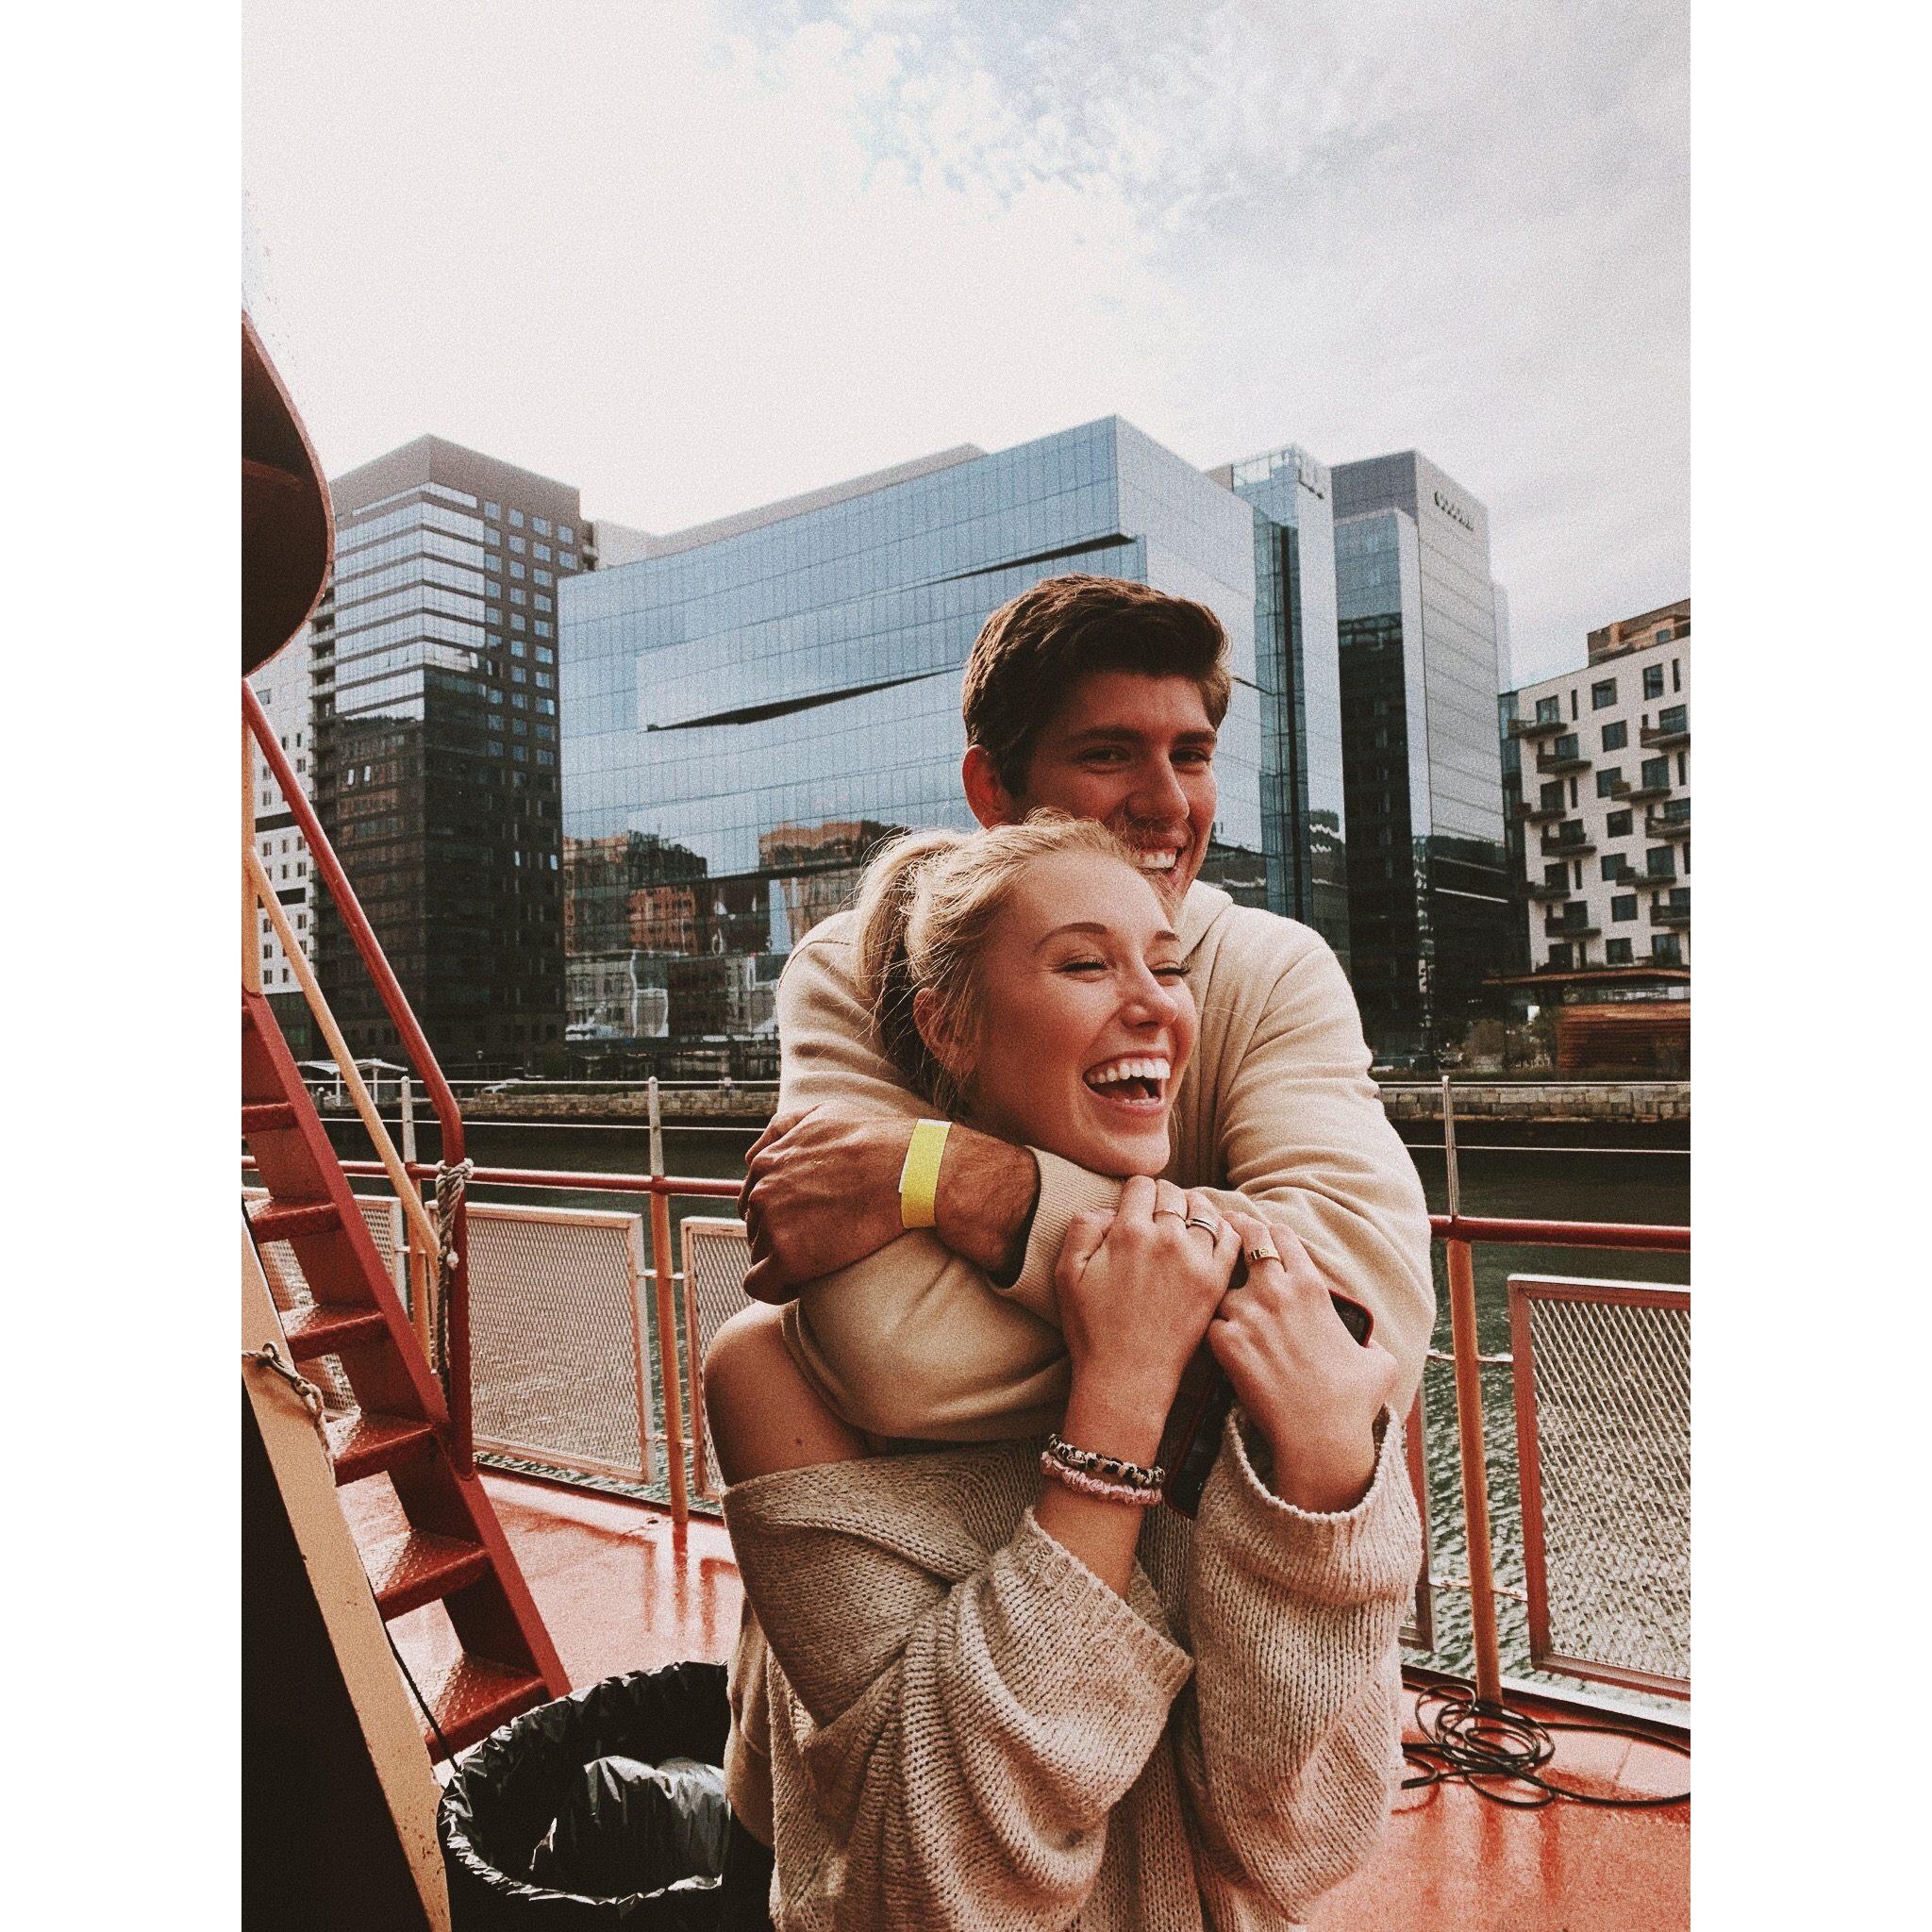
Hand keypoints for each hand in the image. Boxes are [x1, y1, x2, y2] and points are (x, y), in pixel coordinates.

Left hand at [738, 1109, 910, 1301]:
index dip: (779, 1215)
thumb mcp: (825, 1114)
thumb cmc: (876, 1141)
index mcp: (767, 1163)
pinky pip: (760, 1285)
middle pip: (756, 1228)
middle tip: (819, 1241)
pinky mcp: (788, 1257)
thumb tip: (755, 1152)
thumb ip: (784, 1127)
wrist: (908, 1172)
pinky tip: (801, 1284)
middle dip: (781, 1237)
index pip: (753, 1200)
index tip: (805, 1222)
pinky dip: (775, 1289)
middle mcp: (762, 1193)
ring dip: (782, 1261)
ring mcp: (773, 1225)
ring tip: (819, 1259)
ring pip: (759, 1256)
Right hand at [1053, 1178, 1242, 1446]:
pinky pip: (1232, 1238)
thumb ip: (1084, 1227)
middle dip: (1164, 1197)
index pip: (1141, 1184)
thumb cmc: (1092, 1329)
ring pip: (1205, 1209)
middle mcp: (1165, 1239)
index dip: (1136, 1191)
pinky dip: (1226, 1228)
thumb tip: (1111, 1209)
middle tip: (1160, 1212)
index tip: (1136, 1204)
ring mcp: (1195, 1260)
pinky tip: (1213, 1235)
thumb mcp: (1067, 1273)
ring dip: (1194, 1207)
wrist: (1127, 1376)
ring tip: (1186, 1219)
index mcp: (1128, 1233)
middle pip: (1173, 1192)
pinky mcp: (1215, 1282)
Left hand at [1209, 1213, 1400, 1512]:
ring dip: (1221, 1297)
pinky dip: (1212, 1332)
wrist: (1321, 1435)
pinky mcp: (1227, 1342)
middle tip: (1222, 1228)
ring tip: (1221, 1311)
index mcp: (1311, 1287)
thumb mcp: (1380, 1362)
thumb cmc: (1352, 1402)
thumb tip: (1369, 1339)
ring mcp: (1249, 1314)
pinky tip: (1221, 1346)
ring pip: (1220, 1287)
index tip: (1257, 1233)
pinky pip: (1209, 1323)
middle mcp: (1277, 1291)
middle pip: (1246, 1240)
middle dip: (1233, 1230)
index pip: (1282, 1236)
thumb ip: (1370, 1340)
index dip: (1268, 1232)